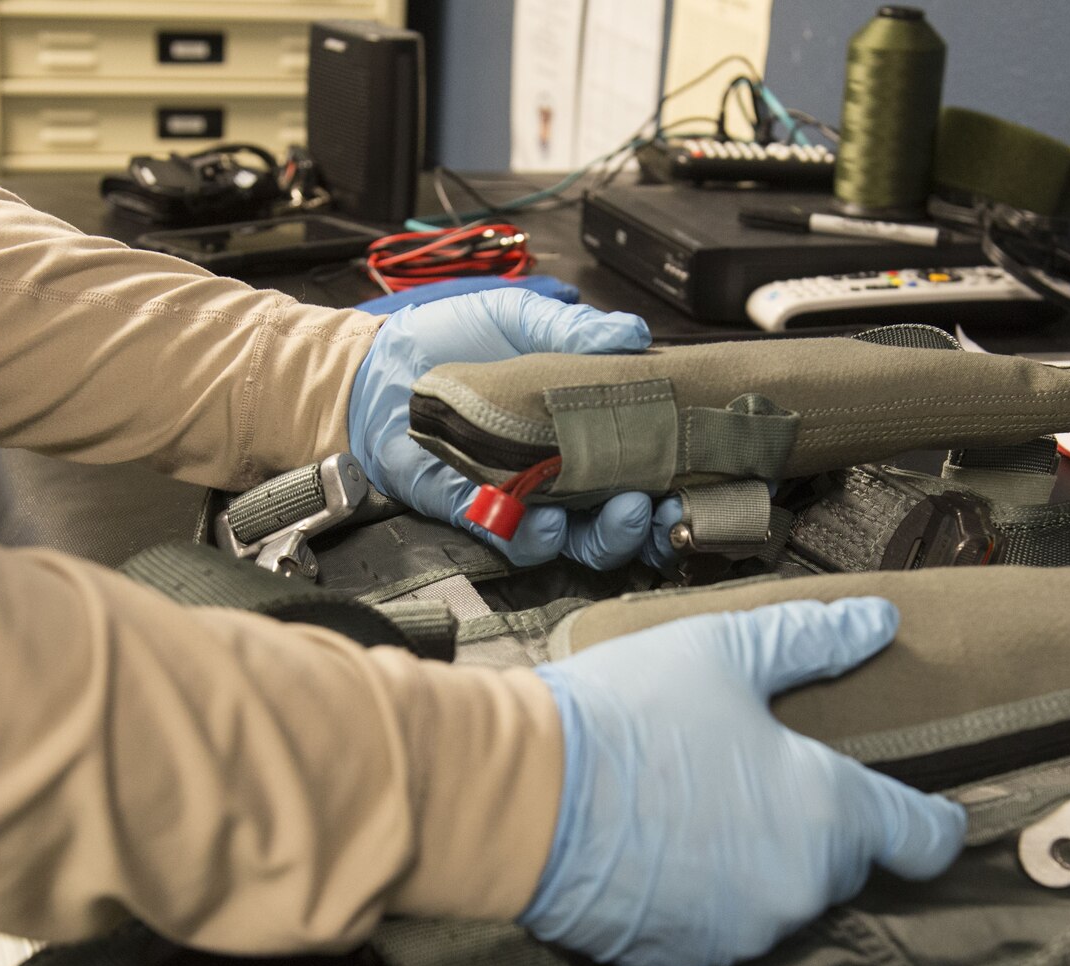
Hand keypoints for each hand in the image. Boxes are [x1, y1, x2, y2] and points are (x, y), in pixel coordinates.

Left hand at [347, 286, 660, 567]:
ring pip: (579, 542)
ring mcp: (523, 500)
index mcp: (580, 429)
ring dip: (607, 535)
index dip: (672, 477)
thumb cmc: (445, 340)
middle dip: (649, 521)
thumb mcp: (516, 319)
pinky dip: (535, 537)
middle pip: (620, 517)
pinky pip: (515, 541)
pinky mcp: (478, 516)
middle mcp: (560, 474)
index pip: (641, 464)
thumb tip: (633, 335)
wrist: (373, 369)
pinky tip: (547, 523)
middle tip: (662, 505)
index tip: (696, 475)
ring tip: (623, 512)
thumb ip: (572, 332)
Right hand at [522, 598, 967, 965]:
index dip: (936, 822)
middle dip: (824, 825)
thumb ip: (813, 641)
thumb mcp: (725, 654)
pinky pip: (727, 922)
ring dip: (766, 859)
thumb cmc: (624, 719)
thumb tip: (876, 623)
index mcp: (828, 812)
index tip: (934, 814)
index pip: (925, 839)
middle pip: (847, 863)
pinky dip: (713, 891)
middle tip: (768, 774)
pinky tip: (673, 844)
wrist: (521, 796)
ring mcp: (745, 928)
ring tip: (709, 803)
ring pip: (785, 894)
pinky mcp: (689, 954)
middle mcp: (800, 885)